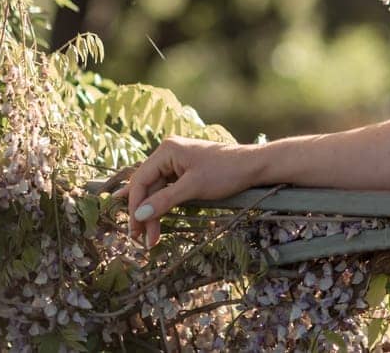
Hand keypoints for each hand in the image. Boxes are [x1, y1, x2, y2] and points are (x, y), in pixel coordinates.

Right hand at [112, 136, 262, 249]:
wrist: (254, 166)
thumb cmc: (225, 172)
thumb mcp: (193, 187)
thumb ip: (164, 200)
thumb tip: (139, 215)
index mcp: (167, 150)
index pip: (141, 180)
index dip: (135, 206)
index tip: (135, 229)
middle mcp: (168, 153)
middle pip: (147, 187)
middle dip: (144, 213)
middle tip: (141, 239)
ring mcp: (177, 162)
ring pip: (157, 191)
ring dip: (154, 213)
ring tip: (151, 238)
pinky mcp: (186, 171)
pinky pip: (168, 190)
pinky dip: (164, 206)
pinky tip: (154, 219)